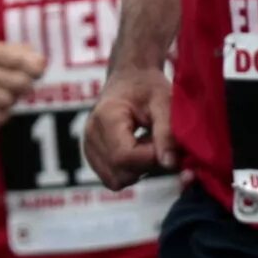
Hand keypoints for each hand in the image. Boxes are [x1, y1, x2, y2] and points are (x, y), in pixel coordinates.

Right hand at [0, 38, 47, 127]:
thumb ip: (21, 53)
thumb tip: (41, 62)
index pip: (18, 59)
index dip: (33, 68)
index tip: (36, 71)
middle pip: (19, 82)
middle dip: (25, 86)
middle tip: (22, 86)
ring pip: (8, 101)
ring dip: (12, 101)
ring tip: (4, 96)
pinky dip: (2, 114)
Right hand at [85, 67, 174, 187]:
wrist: (130, 77)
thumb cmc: (148, 86)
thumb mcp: (164, 103)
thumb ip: (167, 133)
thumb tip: (169, 164)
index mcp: (106, 117)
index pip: (124, 156)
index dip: (150, 158)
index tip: (165, 144)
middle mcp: (90, 134)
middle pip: (120, 172)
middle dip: (146, 165)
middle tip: (157, 141)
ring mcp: (88, 147)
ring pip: (116, 180)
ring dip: (138, 169)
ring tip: (147, 143)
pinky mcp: (92, 157)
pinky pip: (113, 178)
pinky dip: (130, 170)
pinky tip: (138, 150)